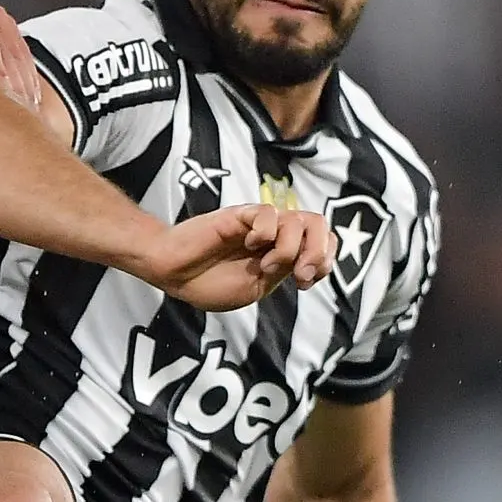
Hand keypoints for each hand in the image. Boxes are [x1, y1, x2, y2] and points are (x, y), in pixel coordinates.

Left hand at [0, 0, 41, 109]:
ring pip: (18, 49)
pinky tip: (30, 95)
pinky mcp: (4, 23)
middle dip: (16, 80)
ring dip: (26, 78)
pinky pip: (21, 49)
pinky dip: (27, 72)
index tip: (4, 92)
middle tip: (22, 111)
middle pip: (7, 48)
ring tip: (30, 108)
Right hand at [129, 204, 334, 310]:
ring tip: (265, 264)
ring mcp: (259, 223)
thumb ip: (283, 271)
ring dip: (288, 249)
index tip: (304, 282)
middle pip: (319, 224)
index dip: (325, 260)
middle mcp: (276, 234)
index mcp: (283, 253)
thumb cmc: (209, 283)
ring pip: (299, 219)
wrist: (176, 274)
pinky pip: (268, 213)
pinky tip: (249, 244)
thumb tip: (307, 259)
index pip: (324, 241)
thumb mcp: (256, 288)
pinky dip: (265, 233)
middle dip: (318, 252)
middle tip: (299, 275)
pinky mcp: (241, 214)